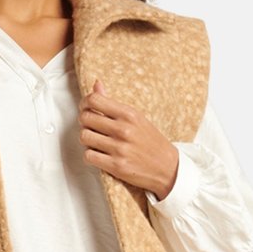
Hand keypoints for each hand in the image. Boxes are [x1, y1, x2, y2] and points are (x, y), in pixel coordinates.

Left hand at [78, 78, 178, 200]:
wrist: (168, 167)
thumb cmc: (151, 141)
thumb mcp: (137, 118)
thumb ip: (113, 104)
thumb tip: (96, 84)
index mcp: (129, 114)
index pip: (94, 100)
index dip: (85, 103)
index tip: (86, 108)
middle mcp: (124, 130)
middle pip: (85, 118)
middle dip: (84, 122)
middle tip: (90, 126)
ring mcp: (119, 148)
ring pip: (84, 137)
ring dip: (87, 139)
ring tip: (95, 141)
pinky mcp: (116, 166)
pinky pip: (88, 156)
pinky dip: (90, 155)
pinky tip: (98, 154)